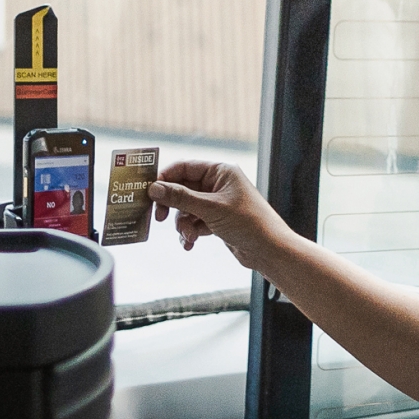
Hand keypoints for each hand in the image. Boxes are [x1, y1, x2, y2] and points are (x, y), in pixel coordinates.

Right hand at [148, 161, 292, 272]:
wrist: (269, 251)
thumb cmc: (248, 223)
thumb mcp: (210, 209)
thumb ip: (181, 198)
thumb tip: (154, 188)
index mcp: (220, 171)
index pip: (184, 167)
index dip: (165, 178)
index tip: (148, 192)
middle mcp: (219, 184)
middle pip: (182, 189)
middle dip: (172, 206)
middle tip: (158, 218)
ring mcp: (218, 203)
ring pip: (186, 209)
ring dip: (182, 224)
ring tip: (188, 236)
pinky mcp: (217, 221)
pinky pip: (194, 222)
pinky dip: (190, 232)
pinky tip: (190, 243)